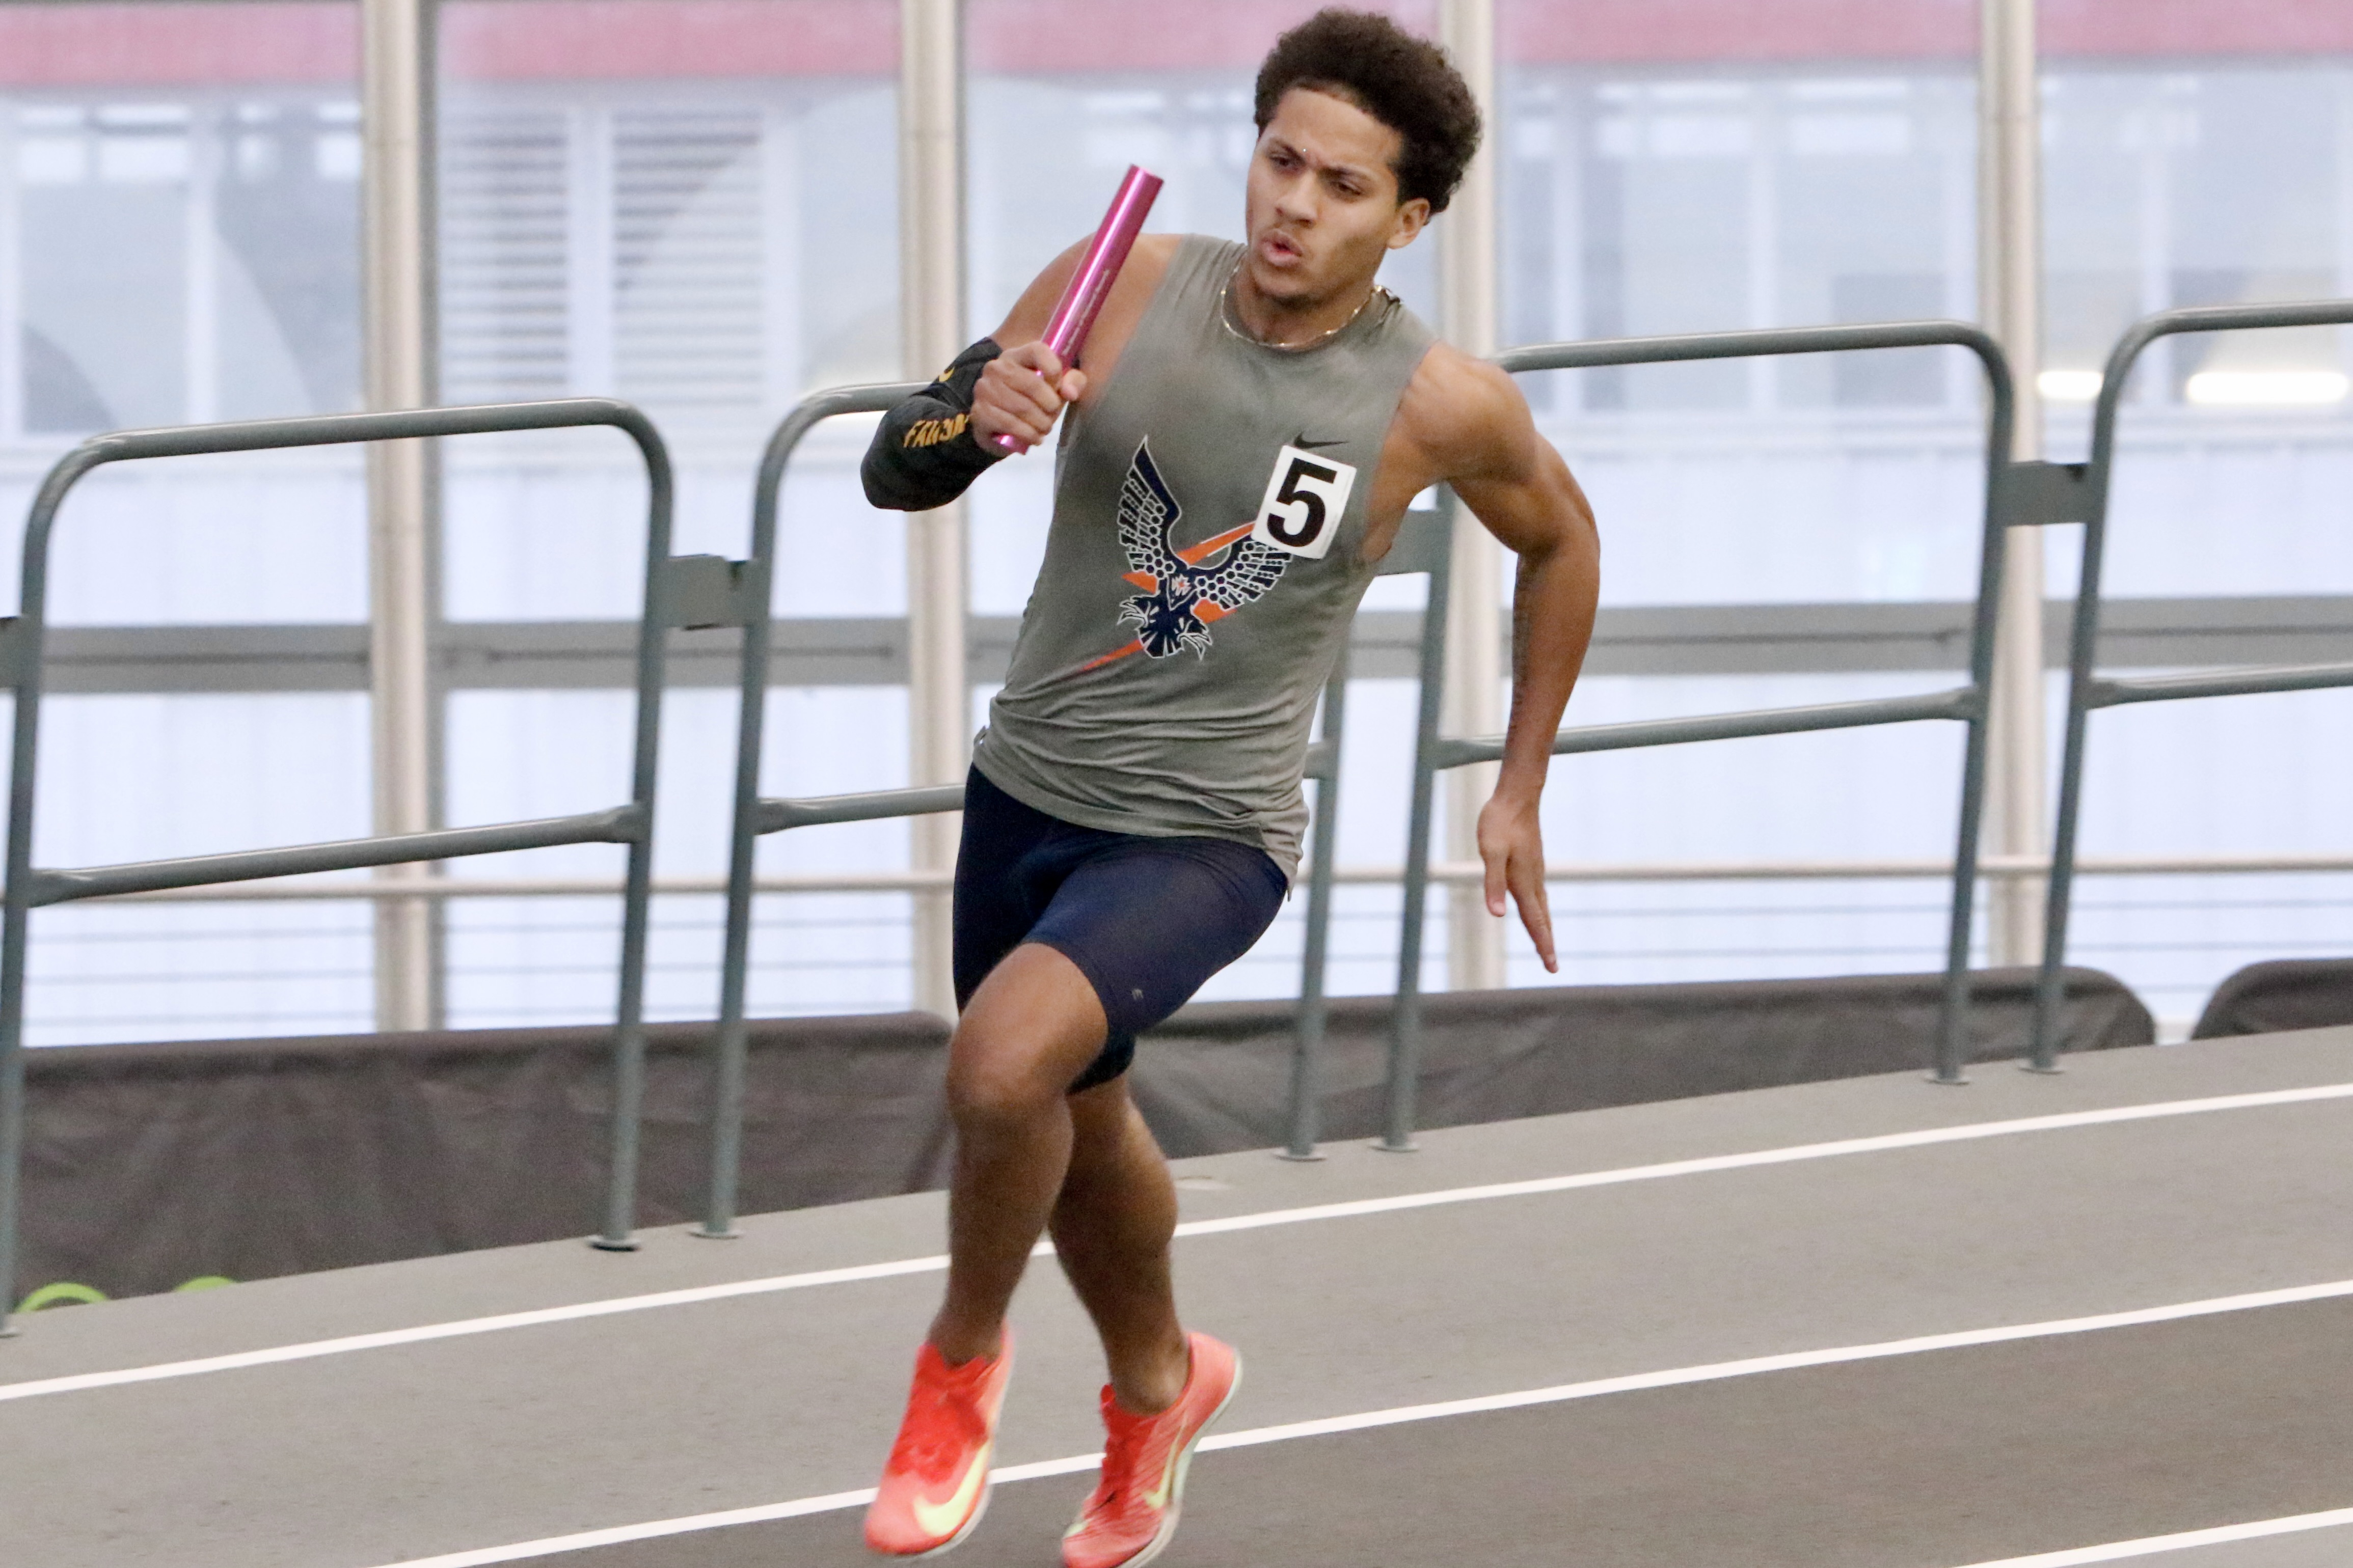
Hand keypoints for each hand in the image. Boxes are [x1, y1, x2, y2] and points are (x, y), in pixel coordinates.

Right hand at [971, 341, 1086, 453]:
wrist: (1000, 428)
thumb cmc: (1033, 403)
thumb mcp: (1057, 389)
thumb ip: (1072, 382)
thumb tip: (1070, 392)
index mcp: (1017, 355)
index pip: (1037, 350)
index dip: (1054, 369)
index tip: (1059, 388)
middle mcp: (997, 367)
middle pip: (1032, 383)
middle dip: (1050, 405)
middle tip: (1052, 416)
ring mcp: (985, 389)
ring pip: (1022, 407)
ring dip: (1040, 423)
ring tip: (1044, 428)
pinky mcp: (979, 412)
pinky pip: (1010, 424)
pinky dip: (1027, 434)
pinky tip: (1035, 438)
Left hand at [1477, 789, 1556, 973]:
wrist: (1517, 796)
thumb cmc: (1500, 822)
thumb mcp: (1490, 852)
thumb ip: (1493, 883)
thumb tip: (1498, 914)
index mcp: (1523, 882)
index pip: (1535, 921)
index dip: (1542, 944)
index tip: (1551, 966)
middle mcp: (1533, 880)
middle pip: (1542, 919)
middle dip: (1546, 943)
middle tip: (1552, 967)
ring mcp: (1535, 872)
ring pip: (1542, 907)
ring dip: (1544, 929)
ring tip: (1546, 946)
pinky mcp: (1532, 864)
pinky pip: (1539, 895)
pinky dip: (1541, 911)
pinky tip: (1538, 911)